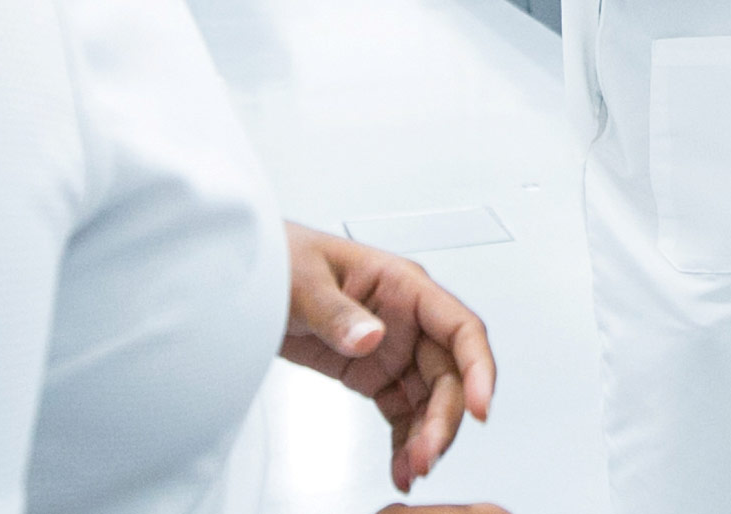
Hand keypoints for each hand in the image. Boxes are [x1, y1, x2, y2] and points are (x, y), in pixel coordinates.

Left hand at [281, 224, 497, 493]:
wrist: (249, 279)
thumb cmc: (282, 260)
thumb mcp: (304, 282)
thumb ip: (337, 313)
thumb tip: (372, 337)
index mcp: (403, 285)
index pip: (459, 327)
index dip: (478, 368)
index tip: (481, 407)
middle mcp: (408, 318)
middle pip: (448, 374)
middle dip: (444, 419)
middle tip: (425, 457)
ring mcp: (394, 347)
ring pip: (430, 399)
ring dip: (427, 436)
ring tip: (412, 469)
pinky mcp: (374, 372)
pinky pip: (402, 411)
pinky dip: (405, 440)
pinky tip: (401, 465)